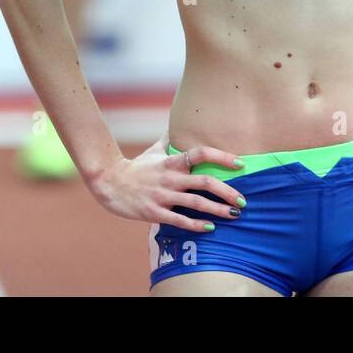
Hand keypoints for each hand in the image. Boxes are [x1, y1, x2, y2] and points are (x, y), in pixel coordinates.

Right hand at [87, 135, 247, 230]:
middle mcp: (170, 178)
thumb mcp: (153, 151)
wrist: (109, 183)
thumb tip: (179, 124)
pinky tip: (211, 228)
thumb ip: (169, 139)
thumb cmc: (135, 167)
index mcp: (172, 161)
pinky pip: (179, 220)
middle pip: (204, 182)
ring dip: (218, 210)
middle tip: (244, 200)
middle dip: (228, 191)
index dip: (222, 157)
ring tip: (234, 215)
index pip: (200, 154)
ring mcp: (162, 196)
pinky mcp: (154, 212)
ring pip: (196, 203)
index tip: (240, 163)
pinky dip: (196, 225)